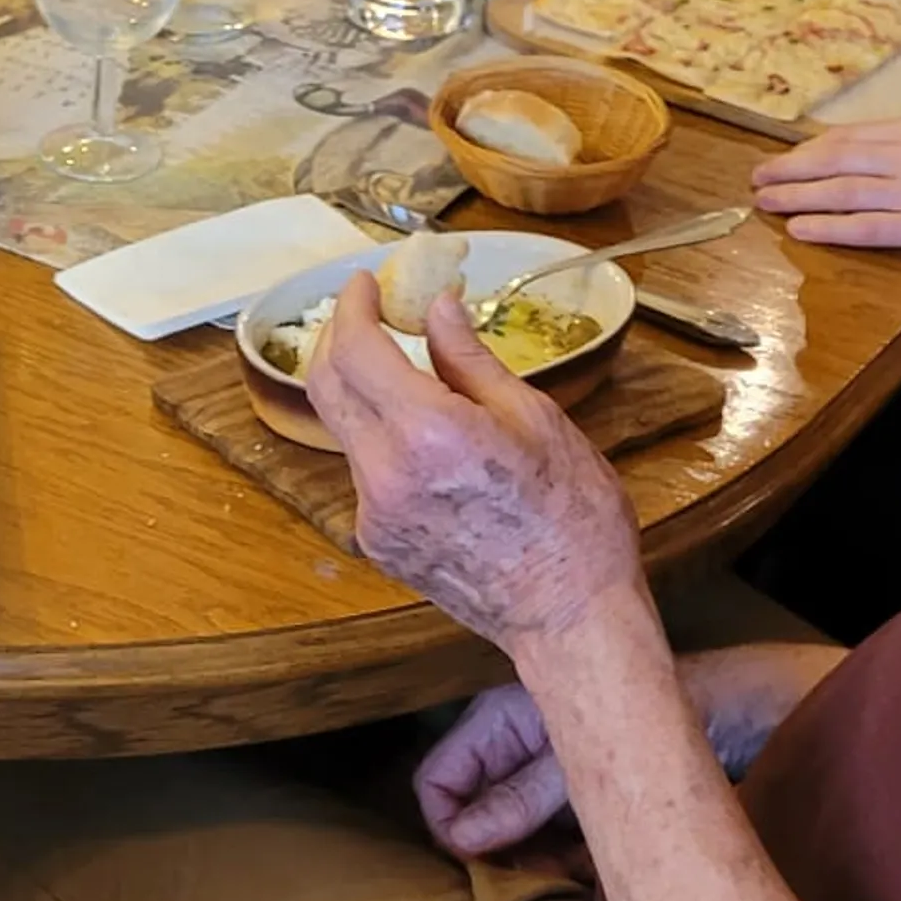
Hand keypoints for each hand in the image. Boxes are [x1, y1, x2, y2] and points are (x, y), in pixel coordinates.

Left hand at [307, 270, 644, 650]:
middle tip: (369, 313)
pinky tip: (428, 441)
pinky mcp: (378, 544)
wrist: (570, 617)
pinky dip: (384, 441)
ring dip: (365, 391)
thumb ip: (469, 358)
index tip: (366, 283)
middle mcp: (384, 475)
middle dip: (339, 338)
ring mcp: (374, 515)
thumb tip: (437, 306)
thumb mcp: (534, 417)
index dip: (353, 306)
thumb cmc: (573, 518)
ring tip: (410, 374)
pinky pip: (365, 474)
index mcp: (427, 433)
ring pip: (346, 431)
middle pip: (326, 385)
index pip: (355, 349)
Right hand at [415, 642, 846, 857]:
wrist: (746, 713)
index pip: (439, 771)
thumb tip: (459, 839)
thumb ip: (519, 798)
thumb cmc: (665, 718)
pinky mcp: (590, 792)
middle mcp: (523, 738)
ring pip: (513, 826)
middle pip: (472, 805)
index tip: (475, 860)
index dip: (446, 820)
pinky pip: (553, 834)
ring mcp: (556, 767)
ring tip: (567, 869)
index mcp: (505, 713)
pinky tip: (587, 865)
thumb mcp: (583, 764)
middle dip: (491, 847)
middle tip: (529, 873)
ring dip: (531, 857)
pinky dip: (562, 855)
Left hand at [750, 117, 900, 285]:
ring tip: (767, 203)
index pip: (850, 137)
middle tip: (758, 181)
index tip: (780, 160)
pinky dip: (829, 227)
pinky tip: (801, 229)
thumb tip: (857, 166)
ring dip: (798, 197)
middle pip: (838, 158)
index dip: (807, 151)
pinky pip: (867, 226)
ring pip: (844, 191)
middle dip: (792, 170)